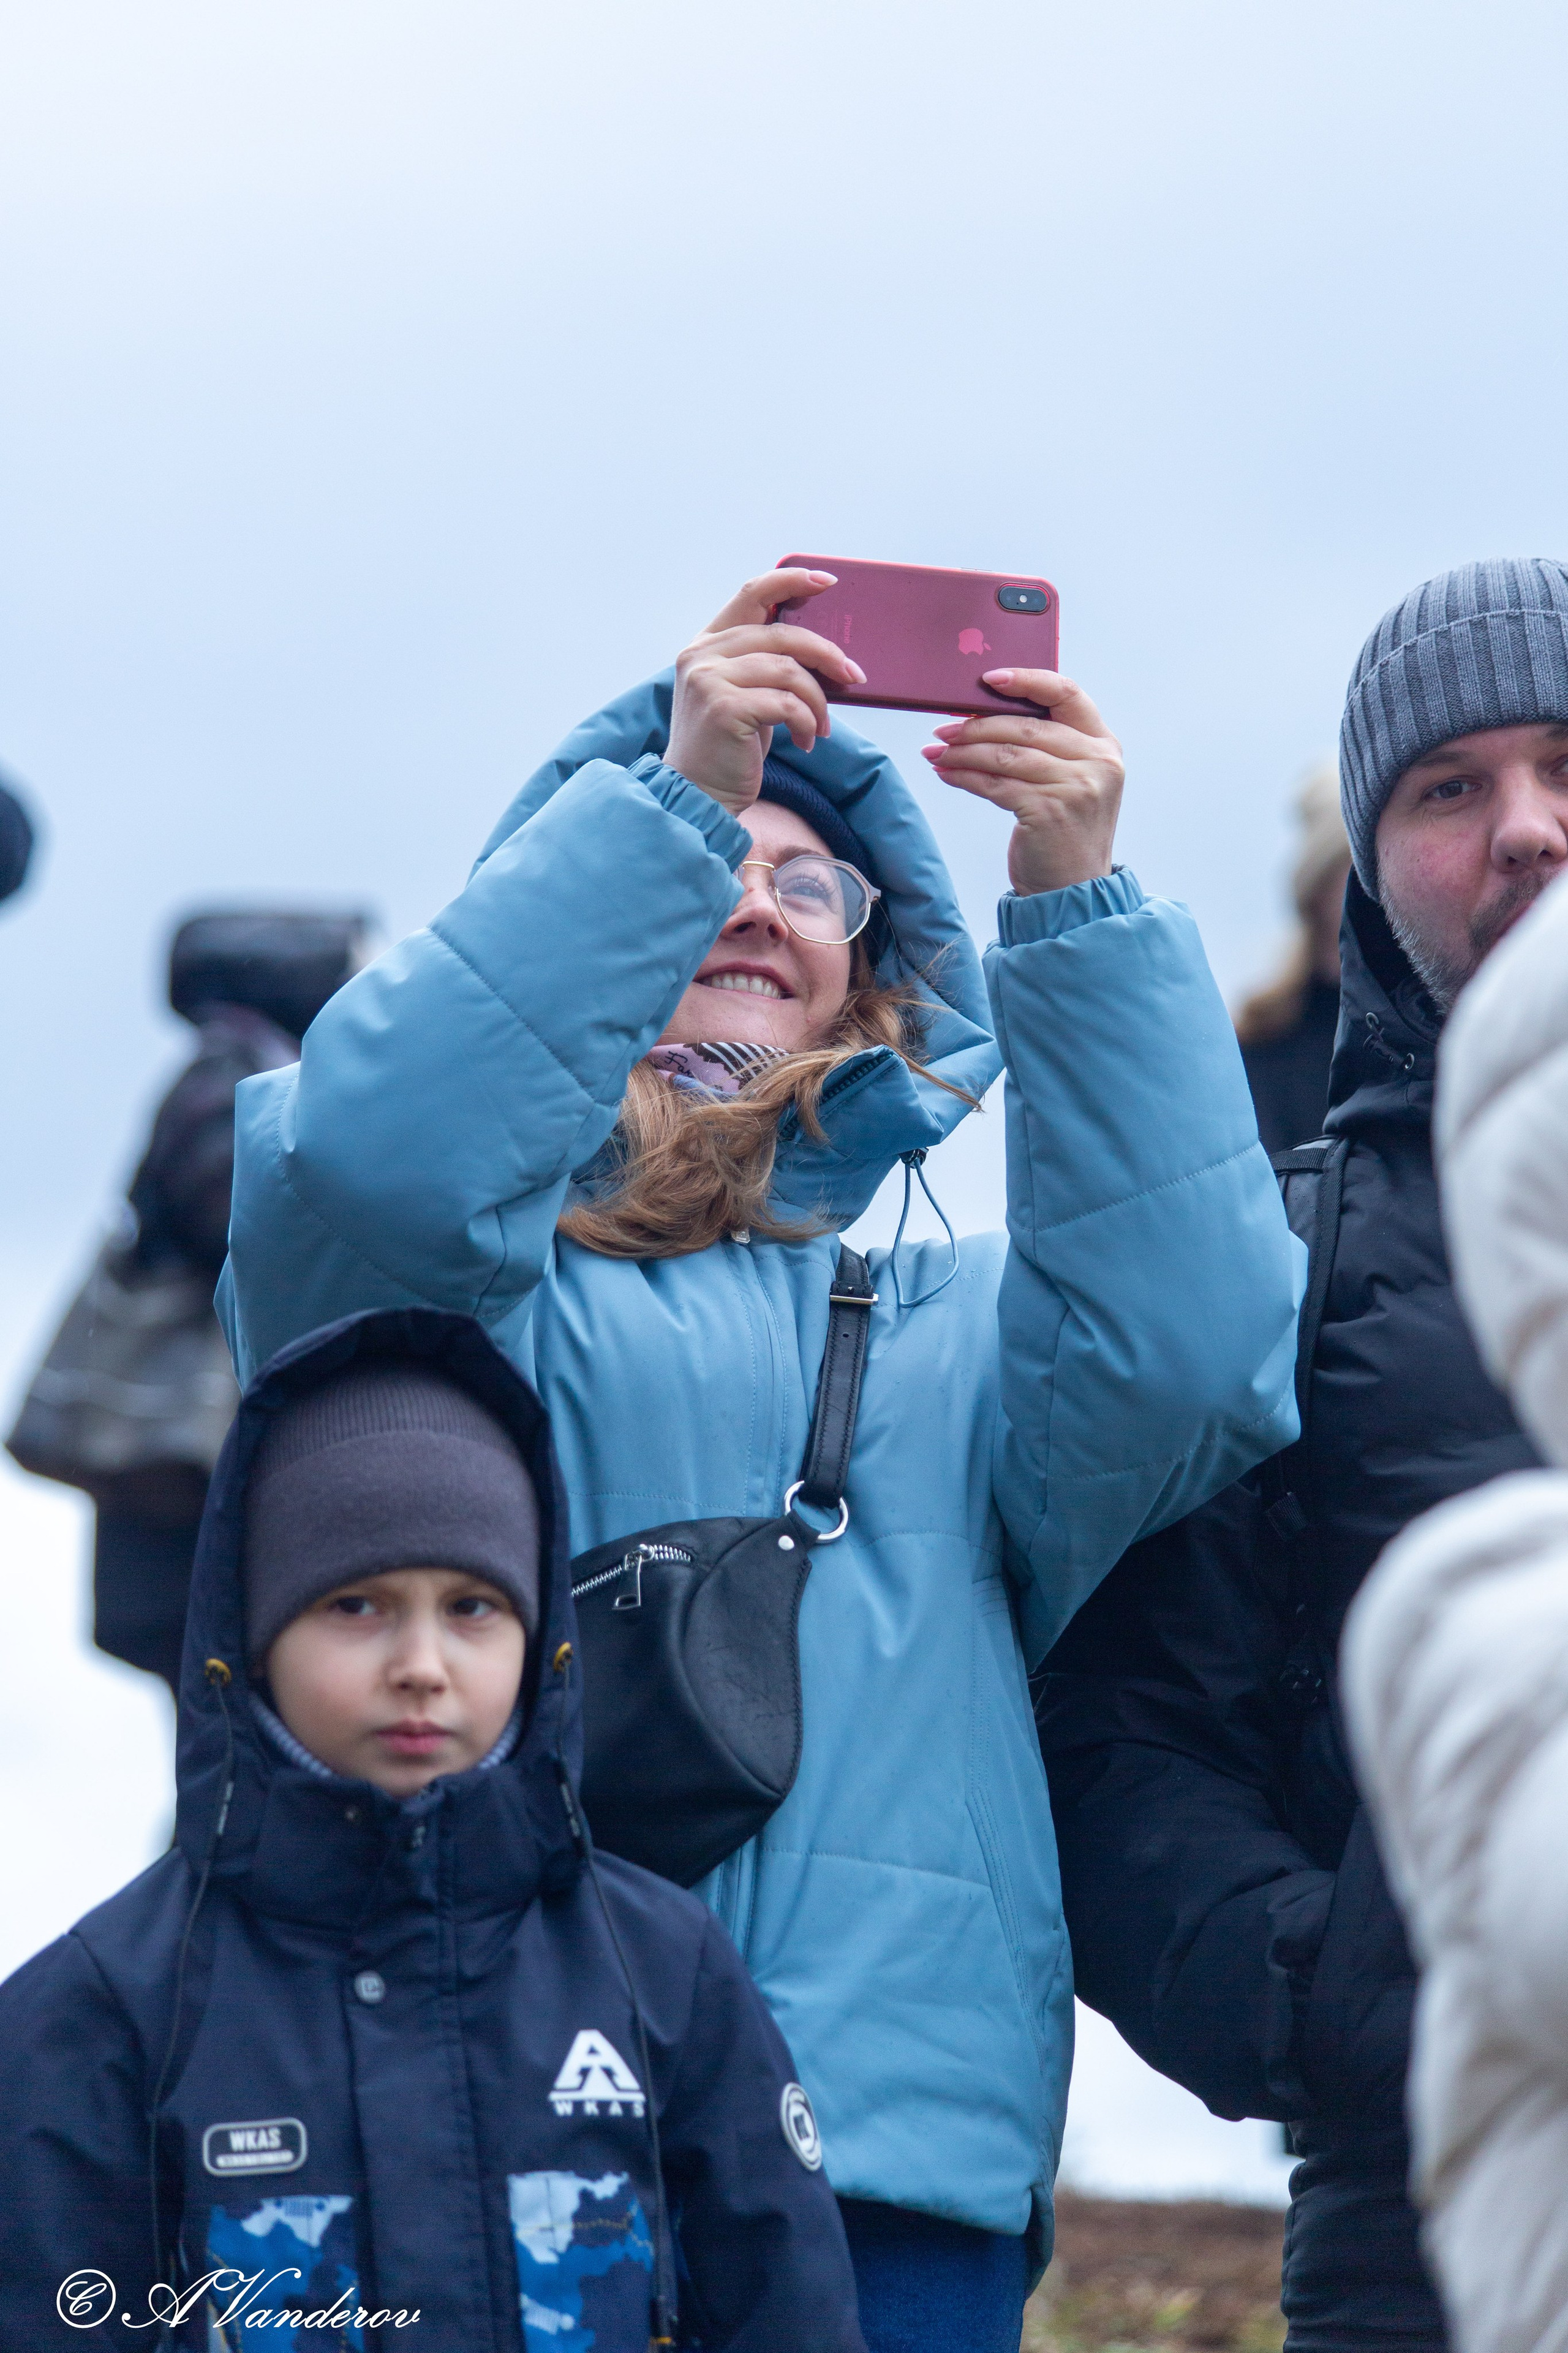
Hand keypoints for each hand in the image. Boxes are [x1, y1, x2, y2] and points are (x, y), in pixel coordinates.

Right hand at [664, 571, 865, 815]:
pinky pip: (787, 703)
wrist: (697, 795)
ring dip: (817, 701)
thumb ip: (765, 664)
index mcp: (706, 644)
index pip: (751, 594)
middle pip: (782, 634)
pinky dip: (806, 722)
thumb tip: (824, 652)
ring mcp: (709, 679)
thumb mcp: (744, 695)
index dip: (791, 580)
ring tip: (821, 727)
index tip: (828, 582)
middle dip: (826, 654)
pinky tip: (805, 740)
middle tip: (852, 677)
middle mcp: (702, 655)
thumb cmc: (727, 748)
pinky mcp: (724, 708)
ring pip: (789, 670)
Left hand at [921, 671, 1124, 894]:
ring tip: (937, 752)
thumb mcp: (1071, 781)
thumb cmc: (1063, 833)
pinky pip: (995, 784)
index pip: (1067, 693)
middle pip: (1026, 726)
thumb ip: (1048, 746)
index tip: (988, 679)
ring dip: (964, 752)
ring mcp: (1076, 787)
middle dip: (977, 725)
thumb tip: (984, 715)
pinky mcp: (1049, 811)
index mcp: (1104, 745)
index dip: (1027, 680)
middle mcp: (1097, 762)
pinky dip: (966, 777)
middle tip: (943, 729)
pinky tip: (946, 773)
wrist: (1073, 890)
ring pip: (1006, 755)